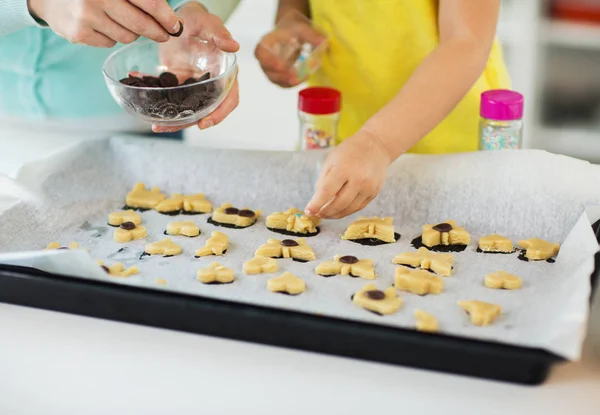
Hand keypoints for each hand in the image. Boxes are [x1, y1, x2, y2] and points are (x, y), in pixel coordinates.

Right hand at [28, 0, 181, 46]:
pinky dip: (112, 37)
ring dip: (132, 32)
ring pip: (127, 36)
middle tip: (165, 35)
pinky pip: (110, 42)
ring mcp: (86, 16)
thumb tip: (168, 15)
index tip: (176, 26)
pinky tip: (103, 25)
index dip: (166, 17)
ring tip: (123, 22)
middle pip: (140, 24)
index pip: (149, 2)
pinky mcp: (79, 33)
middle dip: (157, 32)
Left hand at [152, 2, 239, 132]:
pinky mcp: (178, 83)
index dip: (219, 113)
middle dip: (189, 121)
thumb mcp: (209, 25)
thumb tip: (234, 47)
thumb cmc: (200, 19)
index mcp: (225, 74)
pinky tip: (140, 94)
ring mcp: (194, 86)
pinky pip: (169, 96)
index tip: (204, 123)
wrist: (182, 17)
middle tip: (170, 126)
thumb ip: (220, 35)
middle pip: (205, 109)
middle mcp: (211, 84)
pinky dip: (156, 98)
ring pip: (187, 108)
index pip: (229, 99)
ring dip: (172, 118)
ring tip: (155, 124)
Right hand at [255, 21, 324, 87]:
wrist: (291, 36)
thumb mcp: (301, 29)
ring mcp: (271, 70)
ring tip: (302, 78)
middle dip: (282, 75)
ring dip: (288, 81)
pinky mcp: (279, 77)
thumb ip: (311, 35)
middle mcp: (265, 59)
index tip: (280, 65)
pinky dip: (294, 82)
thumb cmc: (292, 31)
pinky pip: (284, 83)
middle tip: (294, 76)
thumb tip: (323, 42)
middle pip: (268, 70)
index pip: (260, 53)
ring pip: (276, 79)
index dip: (269, 61)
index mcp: (265, 44)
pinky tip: (305, 77)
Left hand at [305, 131, 392, 218]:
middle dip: (325, 212)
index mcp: (343, 169)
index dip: (316, 204)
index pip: (327, 191)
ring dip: (335, 215)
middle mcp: (358, 180)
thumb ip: (323, 180)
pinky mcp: (374, 193)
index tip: (308, 212)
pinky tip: (339, 210)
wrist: (376, 146)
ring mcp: (368, 188)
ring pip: (349, 209)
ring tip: (326, 214)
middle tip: (317, 214)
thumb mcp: (332, 160)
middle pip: (338, 204)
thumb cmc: (350, 151)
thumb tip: (317, 199)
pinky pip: (358, 207)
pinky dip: (347, 211)